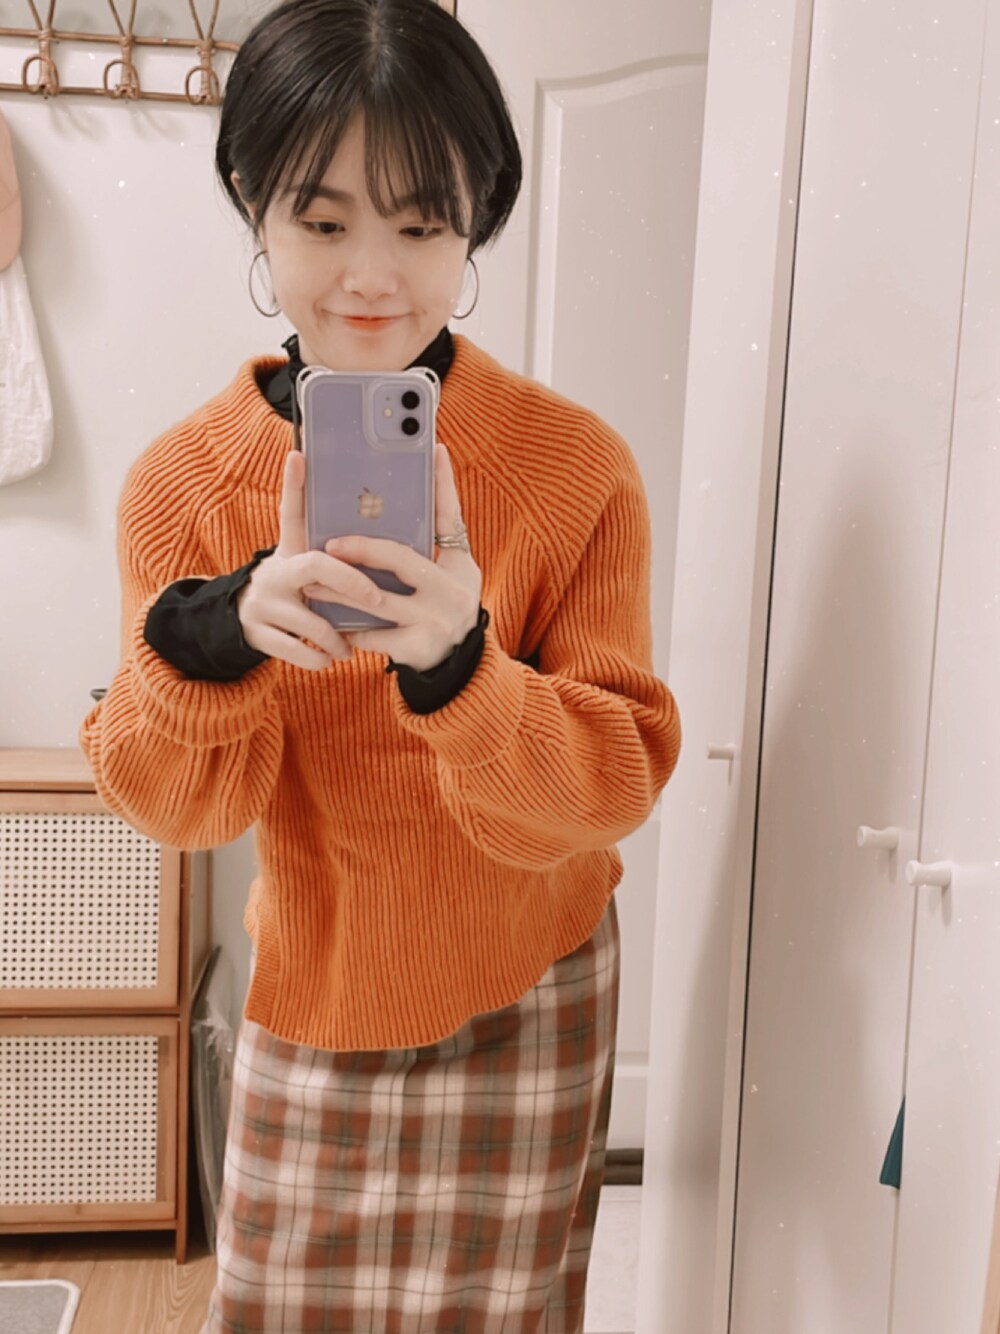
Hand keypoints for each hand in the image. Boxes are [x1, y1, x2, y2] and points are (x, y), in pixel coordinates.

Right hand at [237, 451, 385, 670]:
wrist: (241, 622)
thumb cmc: (291, 589)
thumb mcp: (300, 565)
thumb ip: (329, 552)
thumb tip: (366, 525)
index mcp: (289, 552)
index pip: (291, 511)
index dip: (293, 484)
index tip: (298, 455)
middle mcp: (274, 572)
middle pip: (317, 566)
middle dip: (352, 581)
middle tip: (378, 598)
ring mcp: (264, 604)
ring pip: (314, 621)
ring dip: (338, 637)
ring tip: (350, 645)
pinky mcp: (258, 634)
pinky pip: (299, 651)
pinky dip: (320, 657)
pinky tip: (330, 658)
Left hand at [333, 443, 482, 671]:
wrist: (459, 664)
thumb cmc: (447, 604)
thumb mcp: (455, 570)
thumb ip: (439, 531)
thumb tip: (433, 466)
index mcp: (460, 565)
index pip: (448, 516)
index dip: (441, 484)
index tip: (430, 450)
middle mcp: (452, 590)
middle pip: (400, 558)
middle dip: (361, 549)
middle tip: (329, 545)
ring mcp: (435, 619)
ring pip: (376, 599)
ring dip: (339, 591)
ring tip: (312, 584)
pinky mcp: (418, 647)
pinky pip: (374, 635)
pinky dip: (351, 629)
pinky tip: (332, 623)